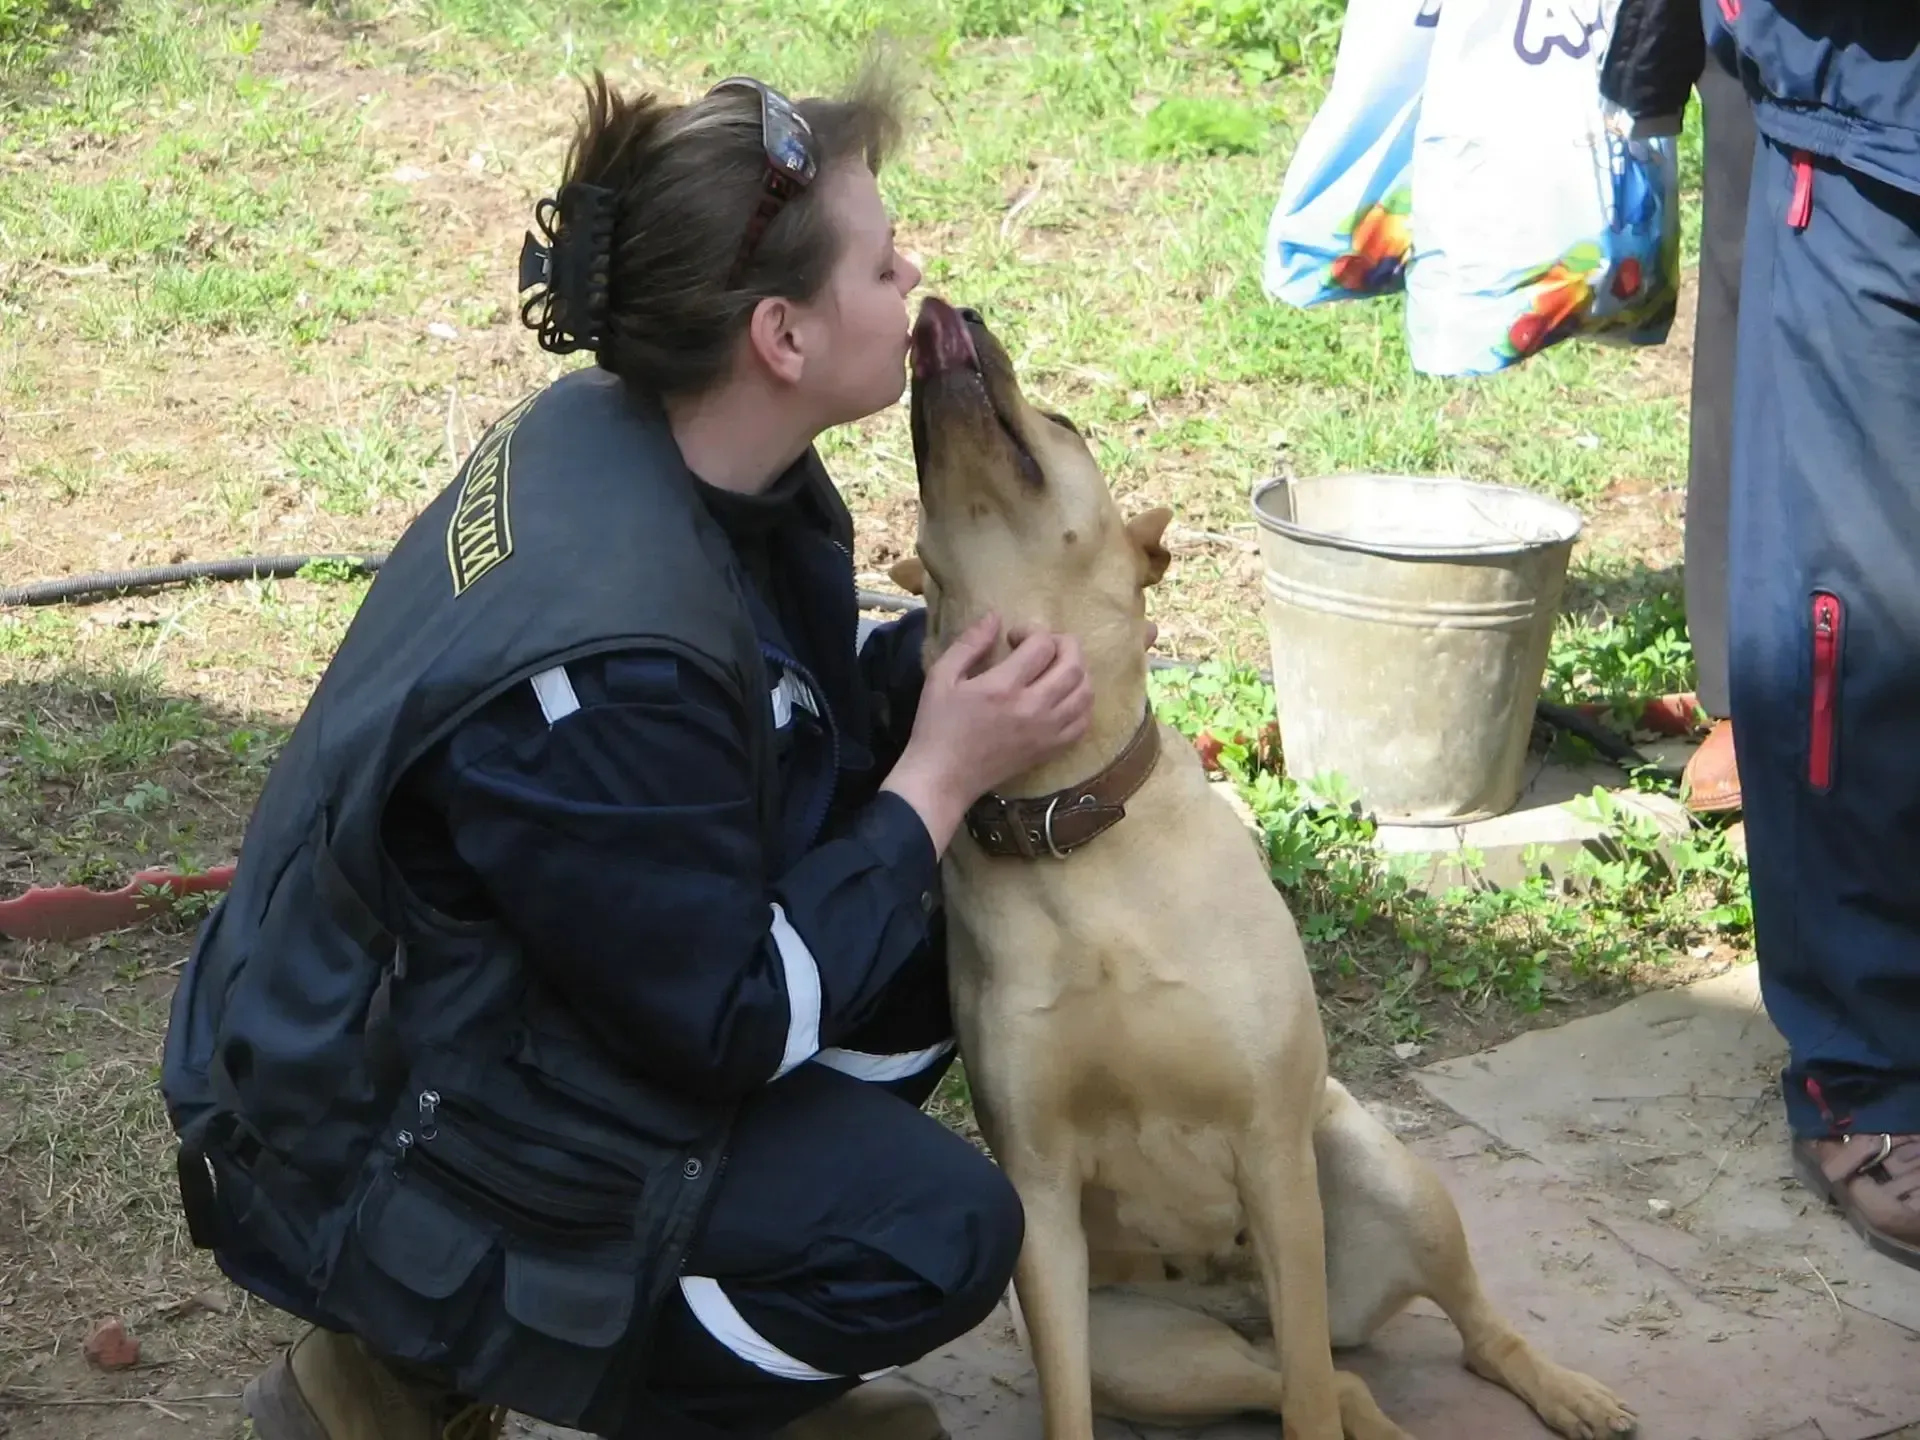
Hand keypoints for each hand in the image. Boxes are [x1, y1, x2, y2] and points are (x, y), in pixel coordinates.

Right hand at [883, 613, 1091, 853]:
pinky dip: (1082, 704)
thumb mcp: (941, 677)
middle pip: (1073, 666)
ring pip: (1085, 693)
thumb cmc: (937, 726)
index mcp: (1003, 687)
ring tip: (1057, 668)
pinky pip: (1083, 722)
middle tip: (1044, 645)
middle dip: (1064, 644)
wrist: (944, 778)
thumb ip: (969, 644)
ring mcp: (1046, 732)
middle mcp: (1033, 708)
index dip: (1032, 631)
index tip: (1014, 637)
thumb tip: (995, 617)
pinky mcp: (1050, 750)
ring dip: (1078, 672)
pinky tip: (1065, 697)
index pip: (1042, 646)